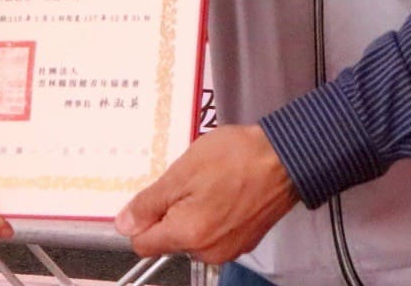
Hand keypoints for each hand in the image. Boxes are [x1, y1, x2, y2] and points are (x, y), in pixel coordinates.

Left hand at [113, 126, 296, 264]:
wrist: (287, 158)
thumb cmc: (238, 159)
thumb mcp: (182, 173)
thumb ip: (149, 203)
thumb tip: (124, 224)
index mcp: (189, 235)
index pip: (142, 245)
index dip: (141, 219)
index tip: (151, 198)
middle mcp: (209, 251)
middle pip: (168, 239)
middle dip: (170, 211)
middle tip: (187, 181)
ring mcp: (229, 248)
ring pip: (192, 234)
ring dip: (192, 210)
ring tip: (209, 181)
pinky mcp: (244, 240)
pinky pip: (214, 231)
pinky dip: (213, 213)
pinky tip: (224, 189)